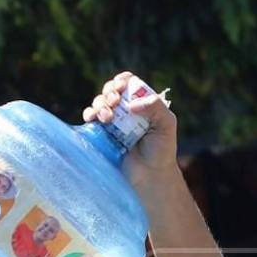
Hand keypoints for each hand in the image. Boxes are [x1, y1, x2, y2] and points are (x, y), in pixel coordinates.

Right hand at [83, 71, 178, 189]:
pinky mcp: (102, 133)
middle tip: (115, 101)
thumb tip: (130, 104)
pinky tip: (94, 119)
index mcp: (142, 103)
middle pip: (111, 89)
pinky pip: (91, 117)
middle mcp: (126, 110)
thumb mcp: (166, 124)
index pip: (128, 83)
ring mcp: (113, 121)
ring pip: (100, 102)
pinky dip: (89, 114)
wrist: (149, 175)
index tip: (121, 87)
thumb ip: (155, 107)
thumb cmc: (161, 150)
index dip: (122, 81)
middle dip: (110, 91)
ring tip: (107, 117)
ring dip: (100, 104)